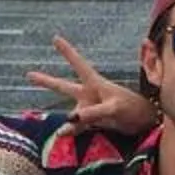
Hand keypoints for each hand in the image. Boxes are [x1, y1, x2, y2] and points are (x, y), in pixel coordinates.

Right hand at [24, 35, 154, 135]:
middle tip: (29, 74)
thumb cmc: (132, 107)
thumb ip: (93, 112)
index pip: (78, 64)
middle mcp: (89, 94)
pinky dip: (72, 132)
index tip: (55, 38)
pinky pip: (78, 127)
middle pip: (63, 86)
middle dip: (47, 81)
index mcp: (95, 84)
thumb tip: (71, 118)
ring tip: (61, 132)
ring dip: (65, 122)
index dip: (67, 52)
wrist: (145, 121)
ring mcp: (90, 108)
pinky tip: (64, 137)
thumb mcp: (113, 107)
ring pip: (71, 112)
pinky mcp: (94, 122)